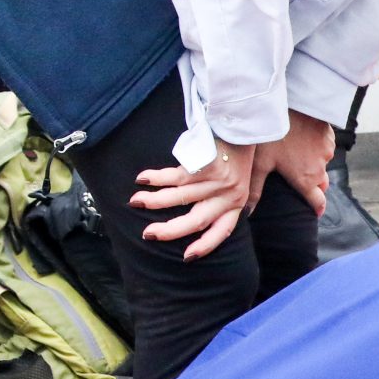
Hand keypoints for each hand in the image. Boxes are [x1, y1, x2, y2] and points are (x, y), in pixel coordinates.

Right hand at [134, 141, 260, 260]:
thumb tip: (217, 212)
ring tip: (136, 201)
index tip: (187, 257)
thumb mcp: (241, 178)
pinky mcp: (206, 165)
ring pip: (180, 197)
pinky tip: (142, 179)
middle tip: (148, 234)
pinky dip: (156, 178)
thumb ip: (229, 197)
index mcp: (237, 202)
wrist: (243, 122)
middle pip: (196, 221)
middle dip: (170, 230)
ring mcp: (217, 181)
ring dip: (154, 201)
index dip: (204, 246)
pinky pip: (176, 176)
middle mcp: (228, 195)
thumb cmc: (237, 150)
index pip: (221, 231)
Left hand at [255, 111, 332, 218]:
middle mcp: (320, 169)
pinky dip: (316, 148)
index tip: (316, 212)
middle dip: (315, 187)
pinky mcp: (329, 137)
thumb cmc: (275, 134)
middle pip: (322, 184)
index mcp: (305, 179)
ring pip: (322, 165)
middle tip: (302, 182)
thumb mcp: (261, 162)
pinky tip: (304, 139)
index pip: (318, 202)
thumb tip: (247, 212)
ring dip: (314, 165)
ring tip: (298, 155)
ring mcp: (327, 152)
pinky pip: (324, 148)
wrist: (295, 104)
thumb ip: (256, 188)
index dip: (317, 208)